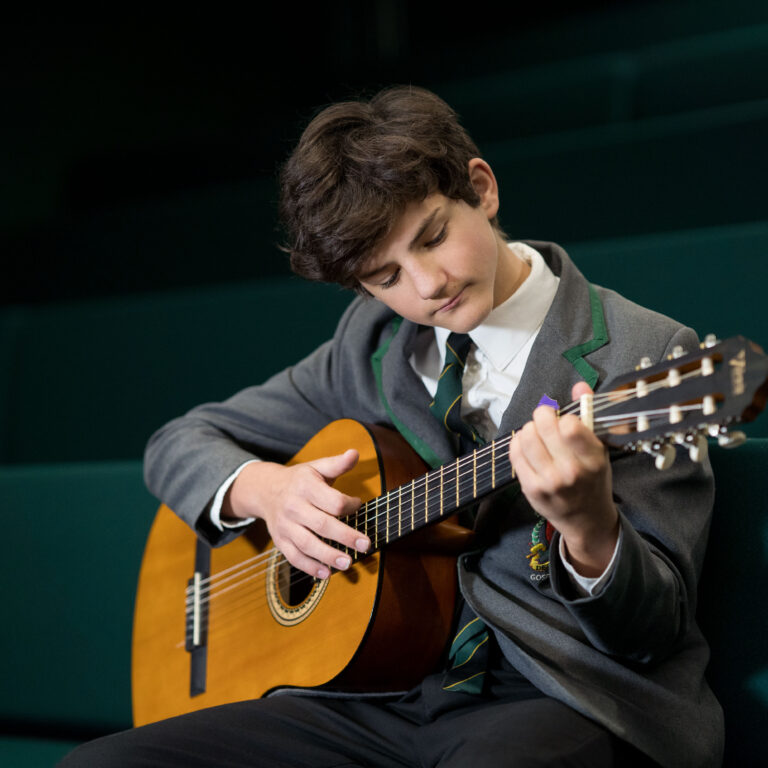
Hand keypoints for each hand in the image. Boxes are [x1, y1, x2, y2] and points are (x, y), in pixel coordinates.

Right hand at [222, 450, 369, 578]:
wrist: (266, 490)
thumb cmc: (300, 480)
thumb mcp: (317, 467)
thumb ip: (338, 464)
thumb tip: (354, 453)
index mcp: (305, 486)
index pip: (332, 501)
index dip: (350, 505)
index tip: (359, 506)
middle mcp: (293, 506)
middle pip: (322, 525)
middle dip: (345, 536)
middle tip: (365, 545)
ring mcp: (285, 526)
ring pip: (307, 544)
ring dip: (328, 556)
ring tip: (348, 563)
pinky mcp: (280, 540)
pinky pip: (294, 557)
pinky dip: (310, 567)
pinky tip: (326, 573)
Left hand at [509, 382, 618, 576]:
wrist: (586, 519)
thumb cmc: (593, 480)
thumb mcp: (599, 450)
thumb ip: (588, 415)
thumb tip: (579, 386)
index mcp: (593, 460)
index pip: (571, 426)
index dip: (564, 416)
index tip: (565, 420)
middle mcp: (571, 472)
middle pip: (543, 426)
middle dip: (542, 415)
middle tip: (545, 419)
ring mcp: (548, 482)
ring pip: (526, 437)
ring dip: (529, 428)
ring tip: (536, 432)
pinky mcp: (530, 488)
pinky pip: (515, 453)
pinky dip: (517, 442)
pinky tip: (526, 445)